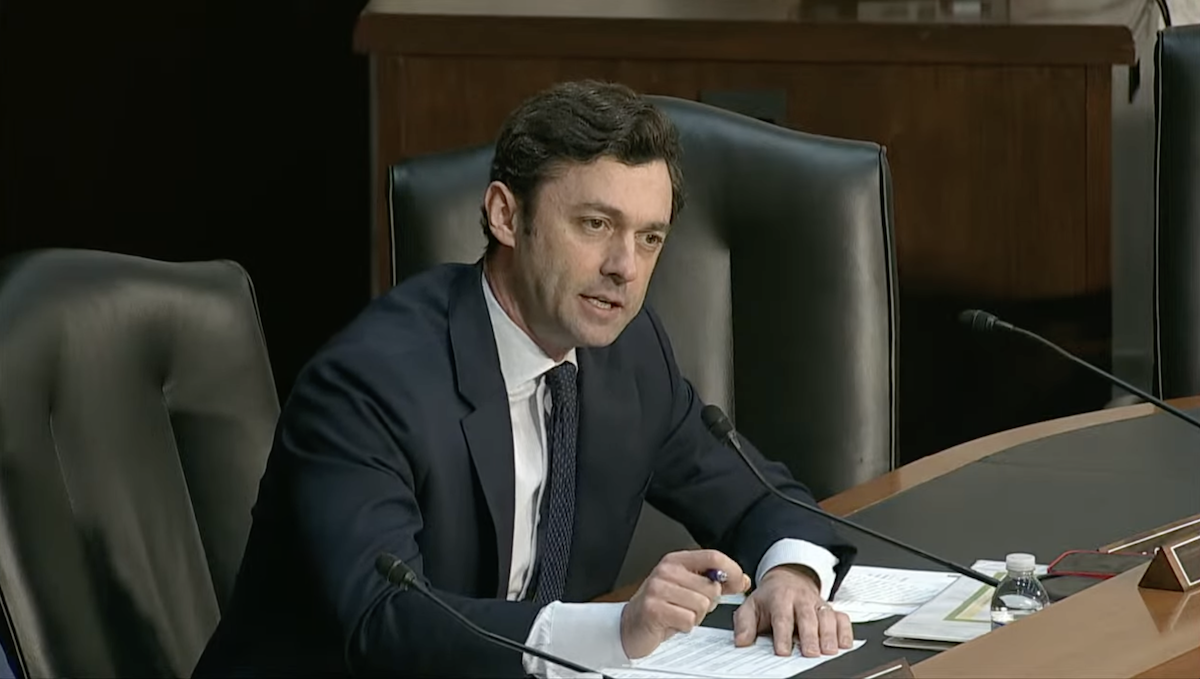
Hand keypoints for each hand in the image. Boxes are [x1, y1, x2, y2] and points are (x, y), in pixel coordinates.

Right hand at [620, 549, 750, 658]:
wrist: (630, 626)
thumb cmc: (660, 607)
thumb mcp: (689, 589)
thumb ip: (715, 582)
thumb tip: (742, 580)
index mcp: (676, 561)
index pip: (713, 556)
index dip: (732, 570)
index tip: (738, 582)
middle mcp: (666, 571)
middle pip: (711, 587)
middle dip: (707, 603)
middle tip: (689, 607)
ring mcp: (658, 588)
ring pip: (701, 605)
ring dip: (695, 617)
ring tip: (679, 614)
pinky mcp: (653, 608)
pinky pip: (689, 620)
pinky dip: (685, 627)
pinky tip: (672, 623)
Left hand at [733, 565, 853, 656]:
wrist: (787, 577)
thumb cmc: (770, 598)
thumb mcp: (752, 606)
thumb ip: (745, 624)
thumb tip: (741, 641)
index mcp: (780, 598)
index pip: (782, 617)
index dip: (783, 635)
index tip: (783, 651)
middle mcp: (800, 600)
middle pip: (807, 617)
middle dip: (809, 636)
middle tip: (810, 653)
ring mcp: (817, 603)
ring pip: (826, 616)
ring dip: (829, 634)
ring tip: (828, 651)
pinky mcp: (830, 608)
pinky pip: (842, 617)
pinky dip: (845, 630)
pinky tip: (844, 643)